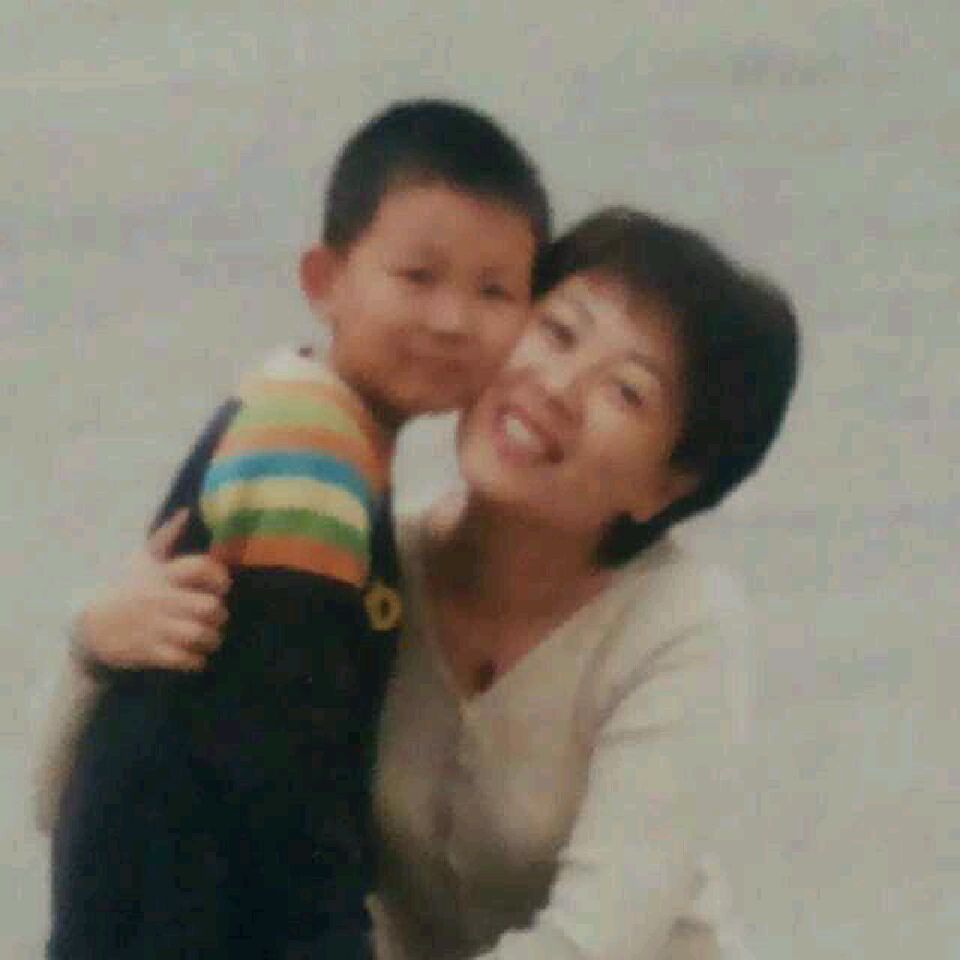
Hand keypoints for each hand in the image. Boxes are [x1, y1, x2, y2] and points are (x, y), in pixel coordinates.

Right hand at [76, 509, 230, 671]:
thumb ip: (166, 536)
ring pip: (201, 635)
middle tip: (216, 616)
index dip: (218, 575)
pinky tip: (194, 655)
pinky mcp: (150, 651)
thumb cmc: (124, 588)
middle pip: (209, 607)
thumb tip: (186, 511)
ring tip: (209, 637)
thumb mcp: (141, 559)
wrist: (89, 625)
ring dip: (212, 638)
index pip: (200, 567)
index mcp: (162, 575)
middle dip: (219, 614)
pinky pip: (185, 659)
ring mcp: (156, 627)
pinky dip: (196, 660)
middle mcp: (162, 600)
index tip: (221, 584)